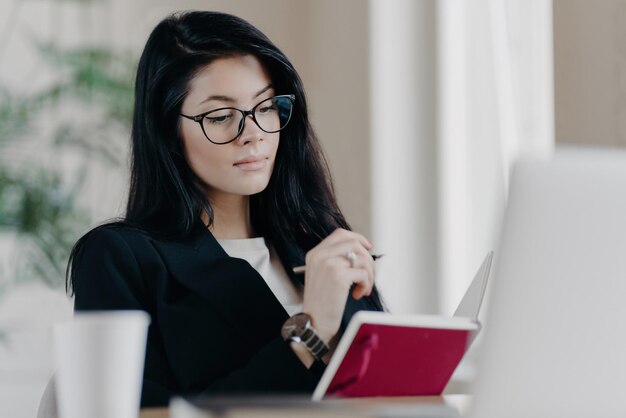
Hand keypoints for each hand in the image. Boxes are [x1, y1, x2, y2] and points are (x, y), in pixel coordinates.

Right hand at [301, 228, 374, 342]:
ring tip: (362, 287)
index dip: (357, 238)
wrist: (313, 322)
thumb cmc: (320, 303)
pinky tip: (357, 294)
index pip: (340, 234)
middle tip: (367, 274)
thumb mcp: (321, 274)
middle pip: (354, 243)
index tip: (367, 247)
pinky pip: (363, 273)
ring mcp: (329, 264)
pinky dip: (366, 284)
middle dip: (367, 259)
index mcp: (315, 253)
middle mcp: (320, 256)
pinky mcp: (339, 276)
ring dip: (368, 275)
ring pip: (362, 258)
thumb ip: (335, 260)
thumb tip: (360, 251)